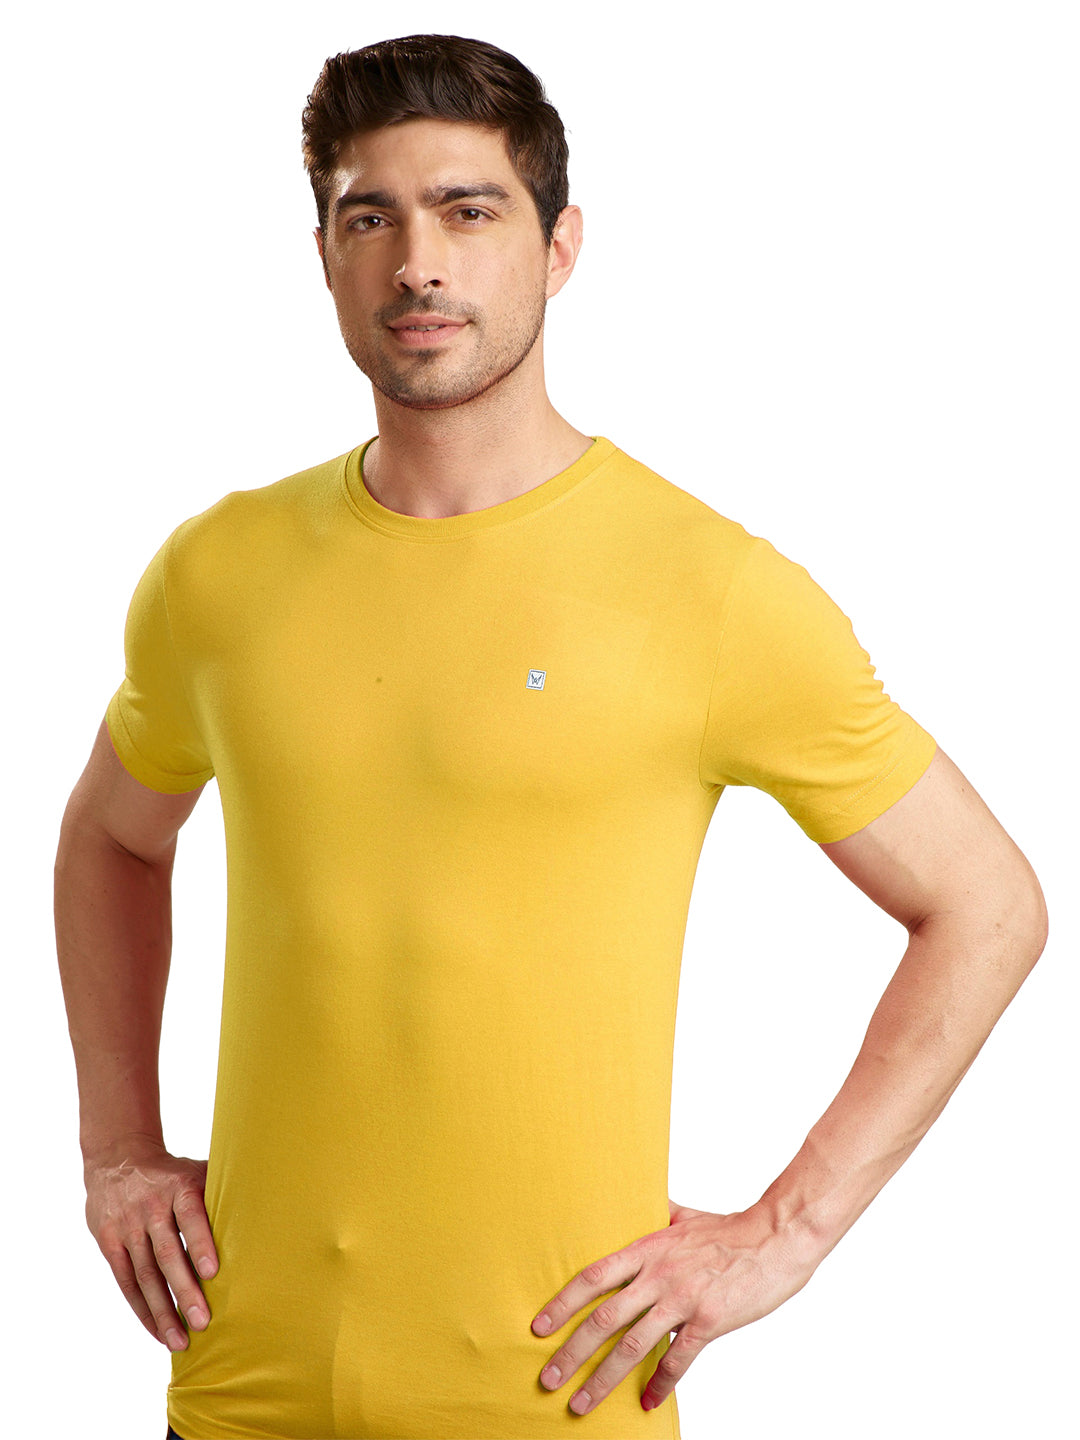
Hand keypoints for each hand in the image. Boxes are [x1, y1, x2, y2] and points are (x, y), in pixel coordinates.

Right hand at [84, 1138, 218, 1351]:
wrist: (118, 1159)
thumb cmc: (173, 1173)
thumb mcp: (197, 1170)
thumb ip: (223, 1191)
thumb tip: (268, 1209)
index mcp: (178, 1187)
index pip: (190, 1216)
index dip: (201, 1243)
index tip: (213, 1272)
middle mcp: (150, 1207)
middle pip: (167, 1253)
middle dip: (185, 1290)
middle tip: (203, 1322)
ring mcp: (127, 1227)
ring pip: (145, 1275)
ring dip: (163, 1312)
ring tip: (181, 1342)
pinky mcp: (109, 1242)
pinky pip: (126, 1282)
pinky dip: (143, 1310)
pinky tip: (159, 1332)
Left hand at [531, 1198, 815, 1415]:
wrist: (775, 1238)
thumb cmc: (729, 1229)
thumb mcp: (683, 1216)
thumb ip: (656, 1215)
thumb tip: (641, 1204)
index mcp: (647, 1250)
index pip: (593, 1278)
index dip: (562, 1303)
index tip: (538, 1328)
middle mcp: (658, 1275)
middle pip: (603, 1319)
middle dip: (571, 1353)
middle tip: (548, 1379)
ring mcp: (683, 1300)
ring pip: (632, 1346)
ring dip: (602, 1379)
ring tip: (581, 1403)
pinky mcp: (708, 1321)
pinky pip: (677, 1361)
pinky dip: (659, 1384)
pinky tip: (645, 1402)